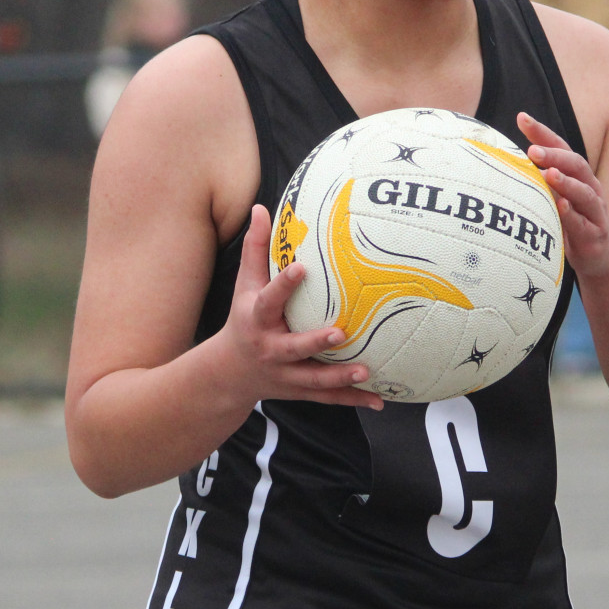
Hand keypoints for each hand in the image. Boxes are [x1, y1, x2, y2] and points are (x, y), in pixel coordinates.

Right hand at [218, 205, 383, 408]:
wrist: (229, 374)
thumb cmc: (243, 319)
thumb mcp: (244, 286)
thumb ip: (255, 249)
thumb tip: (262, 207)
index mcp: (257, 320)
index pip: (269, 300)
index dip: (284, 285)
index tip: (302, 268)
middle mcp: (271, 350)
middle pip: (293, 348)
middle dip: (315, 342)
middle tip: (340, 332)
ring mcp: (286, 374)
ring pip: (314, 379)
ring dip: (340, 378)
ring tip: (367, 370)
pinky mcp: (300, 391)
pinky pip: (329, 398)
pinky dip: (353, 399)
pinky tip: (379, 400)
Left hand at [519, 111, 608, 277]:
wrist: (602, 255)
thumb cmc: (572, 220)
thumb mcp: (555, 196)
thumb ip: (537, 179)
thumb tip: (502, 161)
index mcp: (577, 174)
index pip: (560, 147)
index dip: (542, 132)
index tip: (522, 118)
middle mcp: (589, 187)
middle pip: (575, 164)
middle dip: (555, 156)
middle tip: (533, 151)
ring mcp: (594, 210)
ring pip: (584, 191)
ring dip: (566, 182)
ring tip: (548, 174)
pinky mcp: (594, 234)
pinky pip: (583, 222)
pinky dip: (571, 213)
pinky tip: (560, 205)